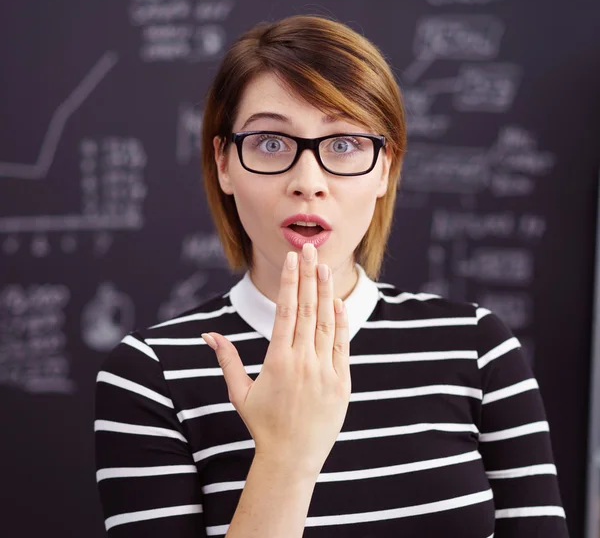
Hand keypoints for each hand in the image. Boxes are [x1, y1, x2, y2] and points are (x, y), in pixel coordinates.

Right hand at [202, 242, 350, 476]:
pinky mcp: (342, 382)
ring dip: (325, 292)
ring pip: (327, 323)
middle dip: (308, 275)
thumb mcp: (239, 392)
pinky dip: (341, 321)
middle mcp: (303, 362)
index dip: (290, 281)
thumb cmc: (263, 425)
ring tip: (323, 265)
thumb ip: (226, 359)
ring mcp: (325, 372)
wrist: (292, 459)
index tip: (293, 259)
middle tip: (308, 248)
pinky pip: (343, 345)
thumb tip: (208, 334)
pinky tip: (337, 301)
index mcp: (277, 361)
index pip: (286, 310)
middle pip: (308, 309)